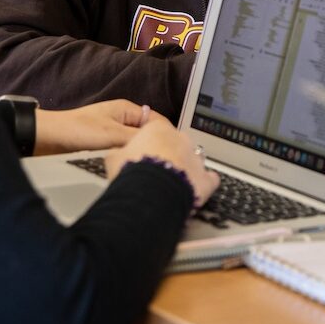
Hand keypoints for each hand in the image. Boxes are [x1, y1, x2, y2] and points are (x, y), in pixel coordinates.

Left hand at [33, 99, 166, 154]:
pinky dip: (127, 159)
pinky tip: (128, 167)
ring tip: (142, 165)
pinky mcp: (106, 145)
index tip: (174, 151)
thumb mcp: (114, 135)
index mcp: (127, 110)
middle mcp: (123, 120)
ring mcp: (115, 133)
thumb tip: (163, 142)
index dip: (167, 135)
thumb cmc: (77, 131)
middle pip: (148, 135)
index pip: (157, 121)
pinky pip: (124, 152)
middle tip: (157, 162)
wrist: (49, 140)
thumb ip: (140, 137)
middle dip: (152, 146)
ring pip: (136, 145)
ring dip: (138, 154)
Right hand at [104, 121, 219, 206]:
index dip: (148, 145)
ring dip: (185, 169)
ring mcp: (196, 158)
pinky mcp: (206, 179)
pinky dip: (204, 183)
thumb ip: (119, 152)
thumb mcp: (114, 158)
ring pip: (193, 160)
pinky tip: (195, 189)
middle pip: (176, 145)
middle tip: (155, 171)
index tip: (143, 155)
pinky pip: (210, 178)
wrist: (150, 193)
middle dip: (168, 156)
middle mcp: (181, 140)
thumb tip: (117, 154)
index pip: (155, 132)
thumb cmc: (131, 173)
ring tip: (172, 183)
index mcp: (158, 130)